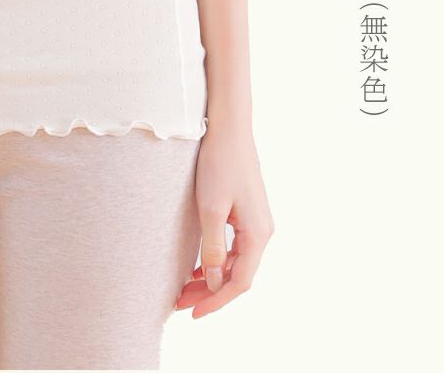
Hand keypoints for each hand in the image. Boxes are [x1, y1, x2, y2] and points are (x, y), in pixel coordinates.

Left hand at [175, 113, 273, 318]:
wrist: (229, 129)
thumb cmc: (219, 164)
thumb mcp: (210, 209)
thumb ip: (213, 248)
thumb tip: (214, 283)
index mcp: (258, 234)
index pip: (240, 282)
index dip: (217, 301)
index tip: (193, 313)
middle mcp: (262, 231)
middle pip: (239, 274)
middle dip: (211, 293)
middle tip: (181, 303)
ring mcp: (256, 221)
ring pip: (236, 262)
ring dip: (213, 278)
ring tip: (185, 289)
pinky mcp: (247, 212)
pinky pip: (235, 246)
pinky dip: (217, 260)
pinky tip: (198, 266)